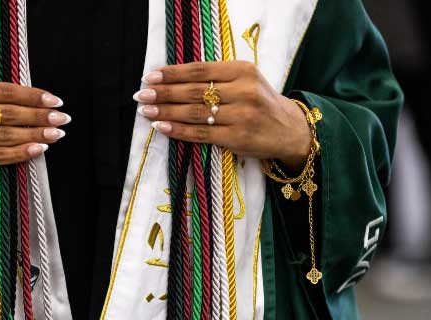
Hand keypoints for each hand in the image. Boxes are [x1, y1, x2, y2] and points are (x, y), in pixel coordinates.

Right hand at [0, 81, 69, 186]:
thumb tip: (29, 100)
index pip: (5, 91)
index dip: (33, 96)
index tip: (54, 100)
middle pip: (9, 113)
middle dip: (40, 116)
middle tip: (62, 118)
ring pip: (7, 135)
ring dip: (36, 135)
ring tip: (56, 134)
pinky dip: (21, 152)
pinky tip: (38, 150)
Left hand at [133, 61, 310, 169]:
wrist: (289, 129)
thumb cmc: (259, 101)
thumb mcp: (245, 79)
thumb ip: (216, 77)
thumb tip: (172, 79)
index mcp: (243, 70)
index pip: (199, 70)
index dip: (172, 73)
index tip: (150, 76)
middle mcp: (243, 91)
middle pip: (193, 91)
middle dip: (164, 93)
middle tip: (141, 94)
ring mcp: (241, 116)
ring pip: (194, 113)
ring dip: (166, 112)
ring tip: (146, 110)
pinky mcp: (237, 138)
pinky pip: (200, 134)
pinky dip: (178, 130)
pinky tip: (161, 127)